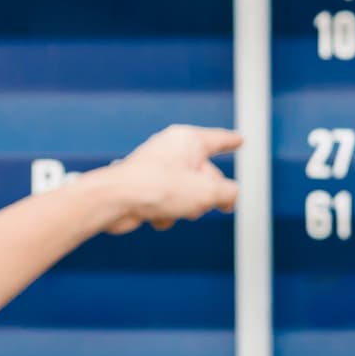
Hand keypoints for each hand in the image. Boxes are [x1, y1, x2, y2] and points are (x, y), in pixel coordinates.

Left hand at [96, 125, 240, 233]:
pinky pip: (168, 201)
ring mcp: (157, 167)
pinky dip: (166, 212)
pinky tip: (156, 215)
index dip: (232, 141)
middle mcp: (172, 149)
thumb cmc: (155, 188)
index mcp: (188, 140)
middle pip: (205, 173)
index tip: (240, 140)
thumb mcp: (207, 192)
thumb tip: (231, 197)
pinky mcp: (144, 185)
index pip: (218, 139)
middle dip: (209, 194)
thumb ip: (229, 193)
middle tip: (220, 206)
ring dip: (186, 207)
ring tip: (177, 210)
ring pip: (187, 191)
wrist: (114, 201)